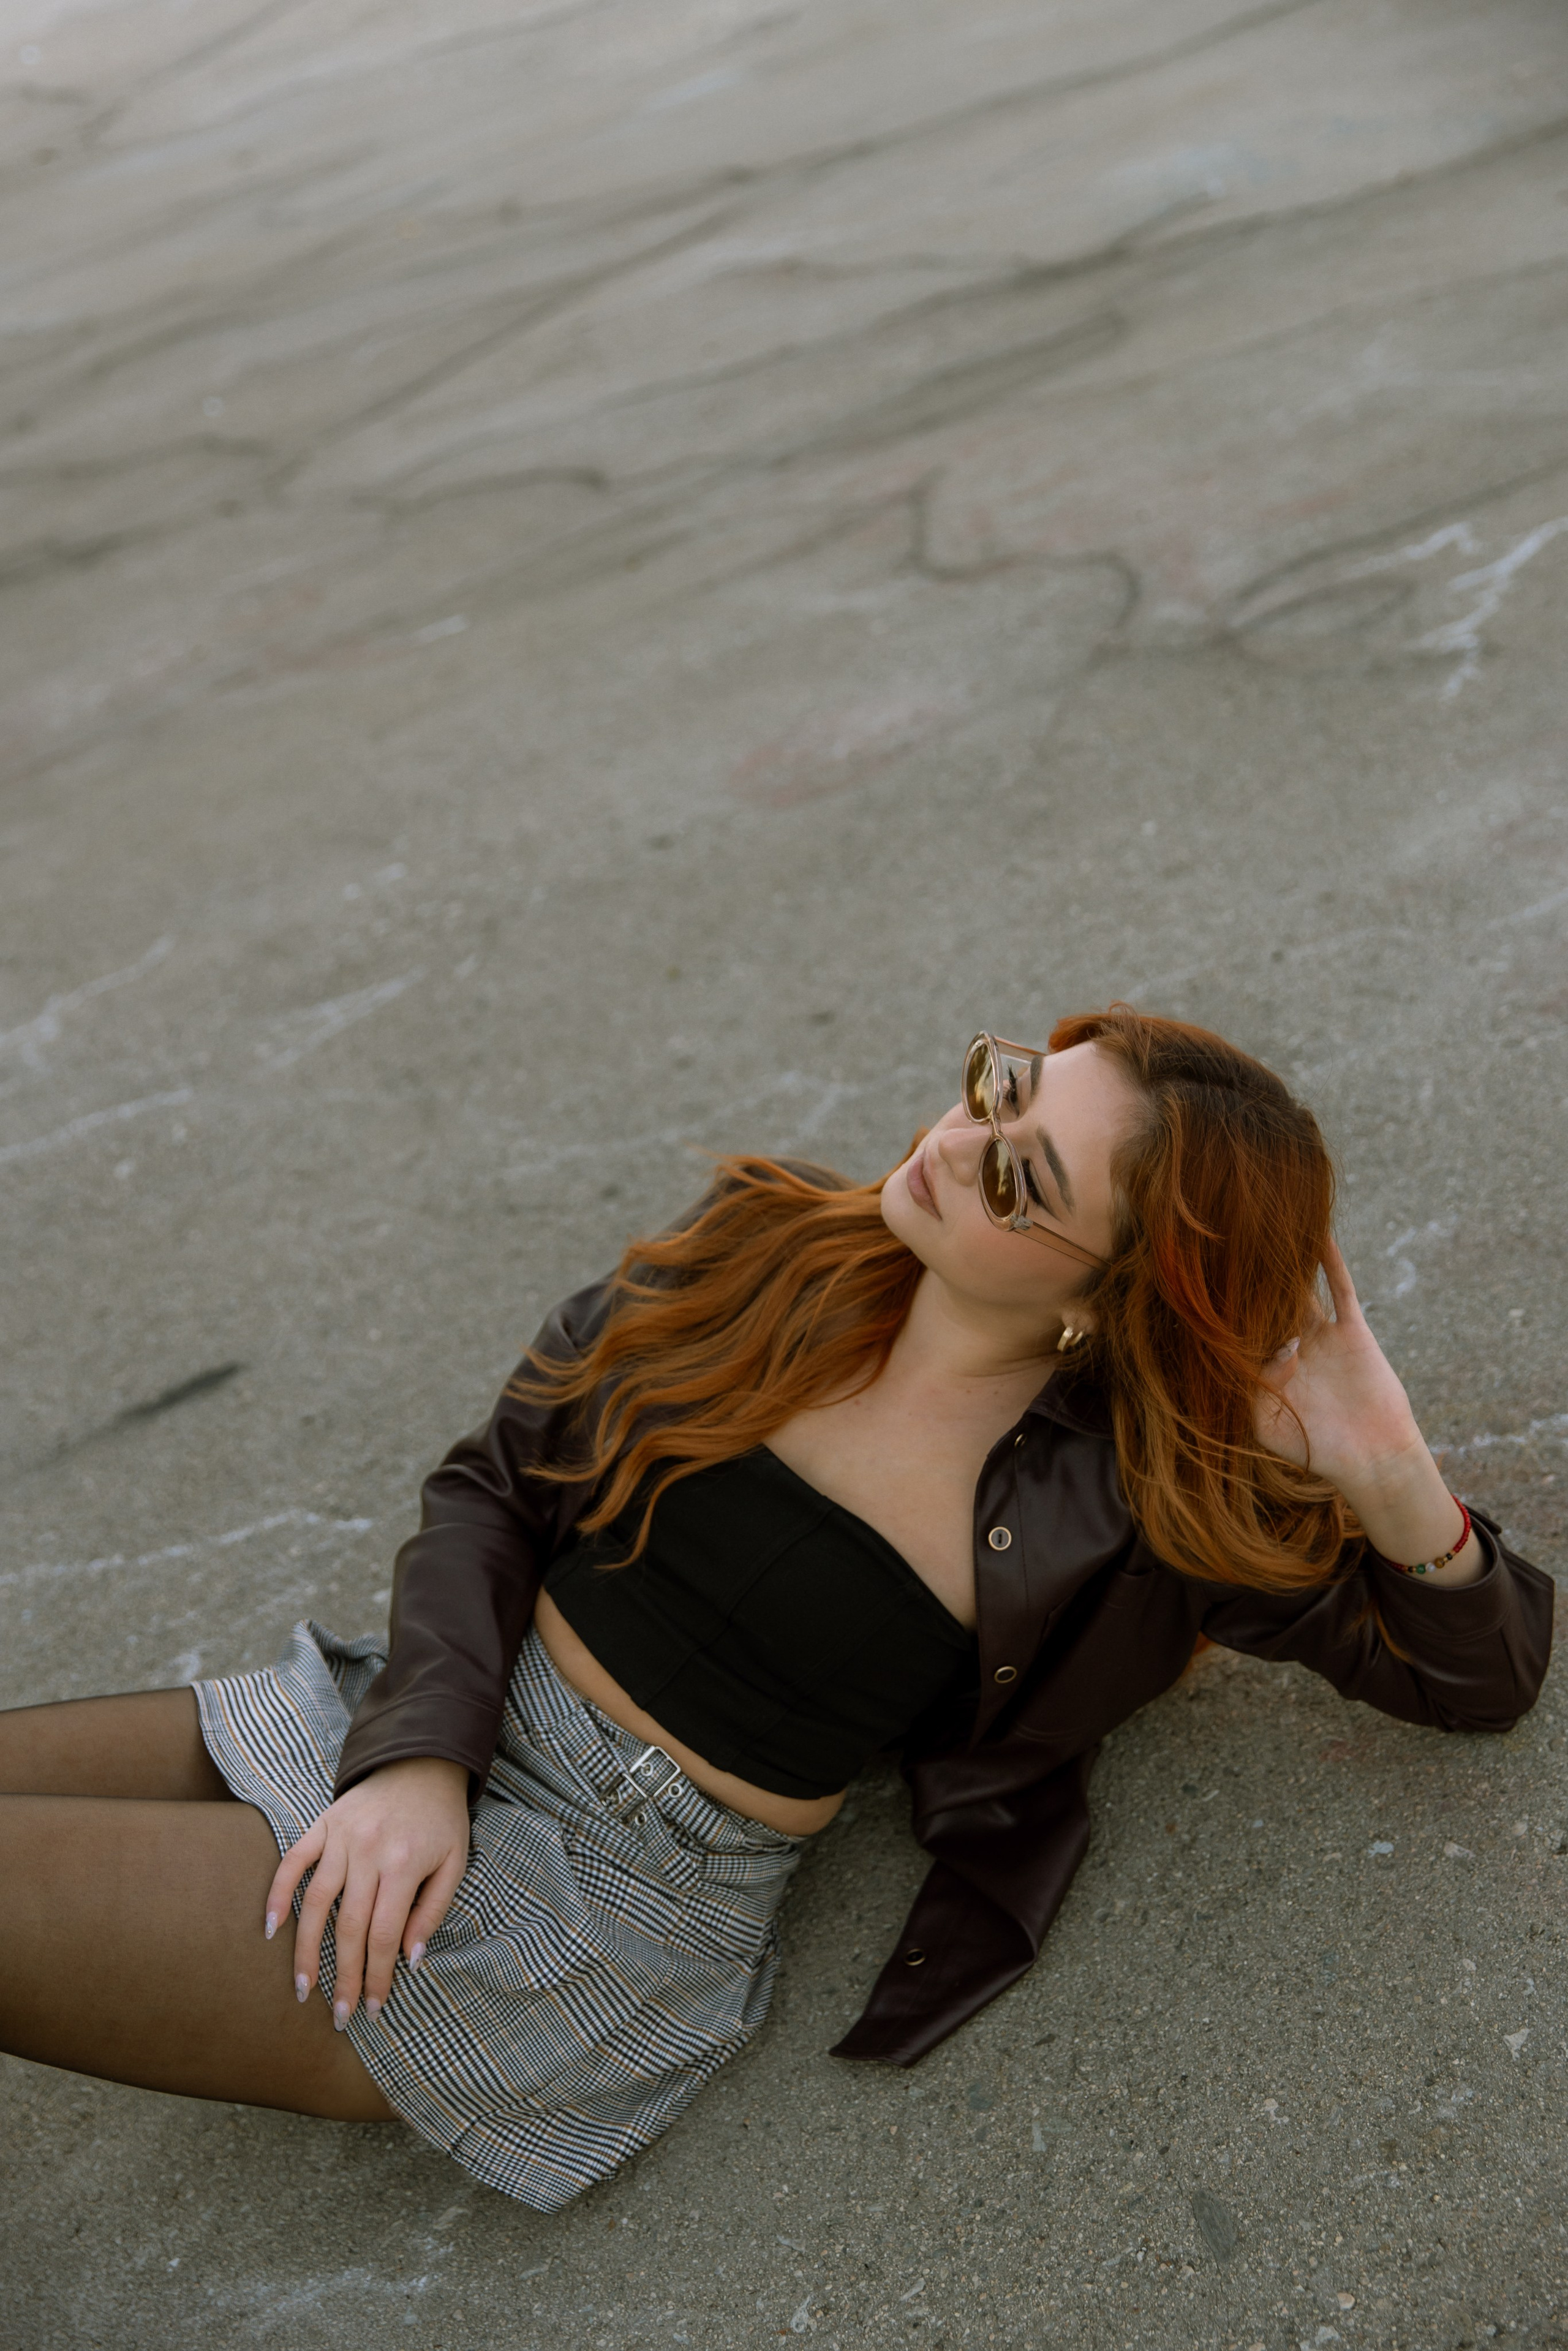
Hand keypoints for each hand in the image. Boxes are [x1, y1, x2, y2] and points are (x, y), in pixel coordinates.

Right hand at [265, 1756, 470, 2029]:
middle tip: (339, 2016)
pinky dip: (279, 1893)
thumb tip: (410, 1959)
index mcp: (404, 1863)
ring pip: (316, 1903)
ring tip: (302, 1987)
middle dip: (343, 1976)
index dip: (377, 1975)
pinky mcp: (322, 1824)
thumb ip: (433, 1911)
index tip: (372, 2007)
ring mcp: (341, 1837)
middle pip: (349, 1927)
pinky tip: (271, 1928)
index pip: (384, 1934)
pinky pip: (293, 1861)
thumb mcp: (455, 1862)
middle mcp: (368, 1851)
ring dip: (305, 1949)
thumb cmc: (441, 1820)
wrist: (421, 1761)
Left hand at [1253, 1239, 1481, 1582]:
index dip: (1219, 1307)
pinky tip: (1319, 1234)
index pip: (1237, 1328)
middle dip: (1245, 1275)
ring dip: (1285, 1259)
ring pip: (1300, 1288)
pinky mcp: (1352, 1330)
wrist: (1372, 1458)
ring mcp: (1322, 1334)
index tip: (1193, 1278)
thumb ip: (1249, 1389)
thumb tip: (1259, 1349)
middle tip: (1222, 1236)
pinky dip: (1331, 1262)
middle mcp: (1291, 1344)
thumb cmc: (1316, 1450)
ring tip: (1264, 1223)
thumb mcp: (1265, 1425)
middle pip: (1265, 1300)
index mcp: (1266, 1365)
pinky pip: (1340, 1289)